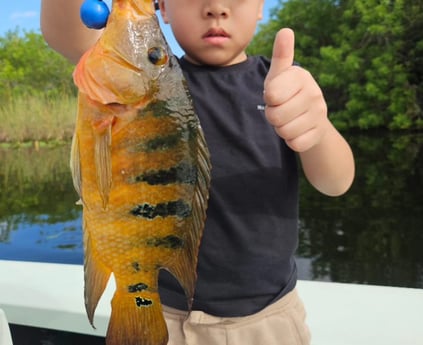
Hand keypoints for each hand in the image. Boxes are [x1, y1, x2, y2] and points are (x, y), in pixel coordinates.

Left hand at [263, 28, 328, 152]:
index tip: (275, 95)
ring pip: (284, 131)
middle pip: (275, 116)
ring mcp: (319, 114)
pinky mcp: (318, 134)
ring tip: (288, 119)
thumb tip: (285, 31)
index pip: (271, 95)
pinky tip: (297, 131)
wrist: (312, 118)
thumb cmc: (288, 93)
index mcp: (301, 76)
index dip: (268, 98)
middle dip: (272, 116)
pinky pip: (294, 144)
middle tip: (281, 109)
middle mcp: (314, 93)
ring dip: (281, 129)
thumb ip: (281, 56)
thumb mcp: (280, 75)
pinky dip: (291, 140)